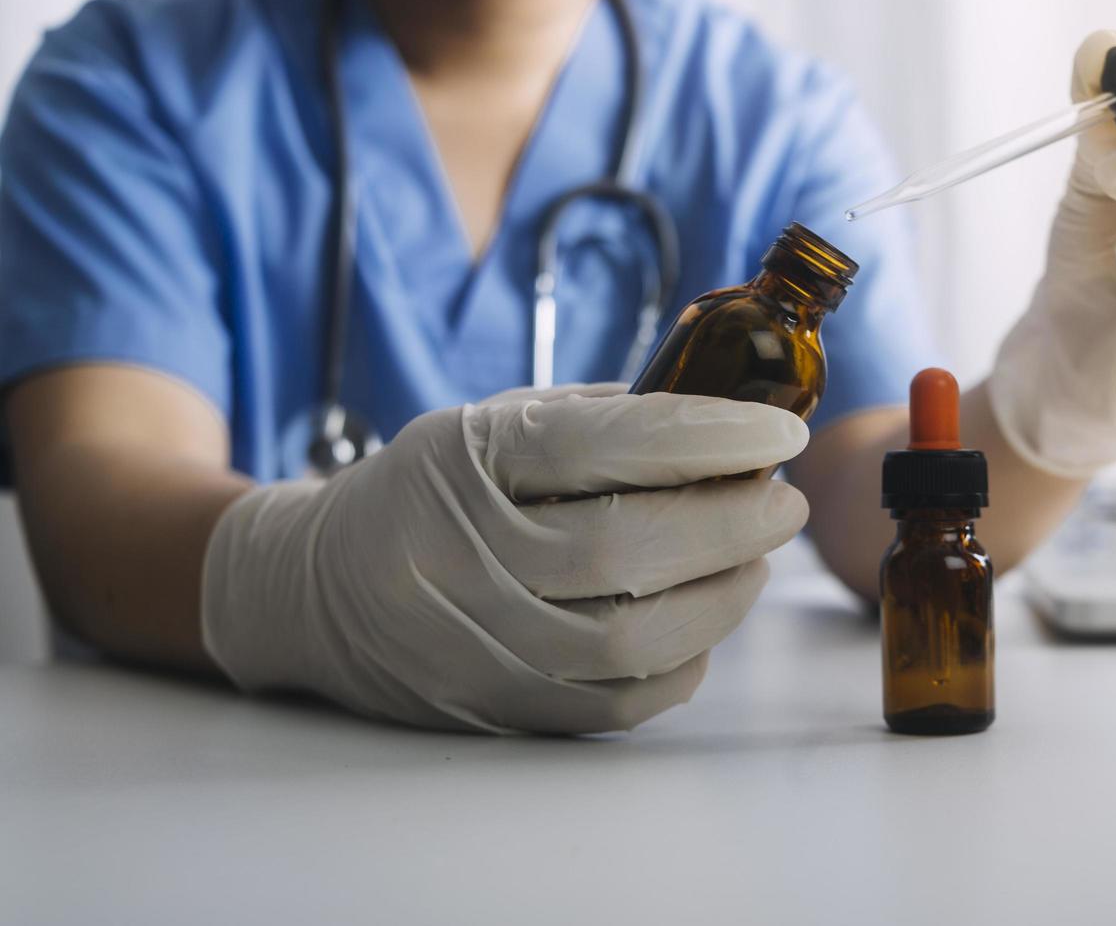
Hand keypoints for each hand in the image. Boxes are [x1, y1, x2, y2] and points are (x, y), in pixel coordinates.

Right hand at [201, 384, 808, 733]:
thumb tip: (732, 424)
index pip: (601, 447)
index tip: (778, 433)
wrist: (318, 591)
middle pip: (626, 551)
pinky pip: (618, 702)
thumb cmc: (430, 491)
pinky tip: (703, 618)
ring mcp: (476, 644)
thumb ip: (601, 420)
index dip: (706, 438)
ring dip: (721, 597)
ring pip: (631, 640)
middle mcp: (462, 558)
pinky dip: (683, 661)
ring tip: (754, 558)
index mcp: (462, 463)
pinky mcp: (497, 708)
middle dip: (731, 524)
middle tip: (783, 502)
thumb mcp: (490, 425)